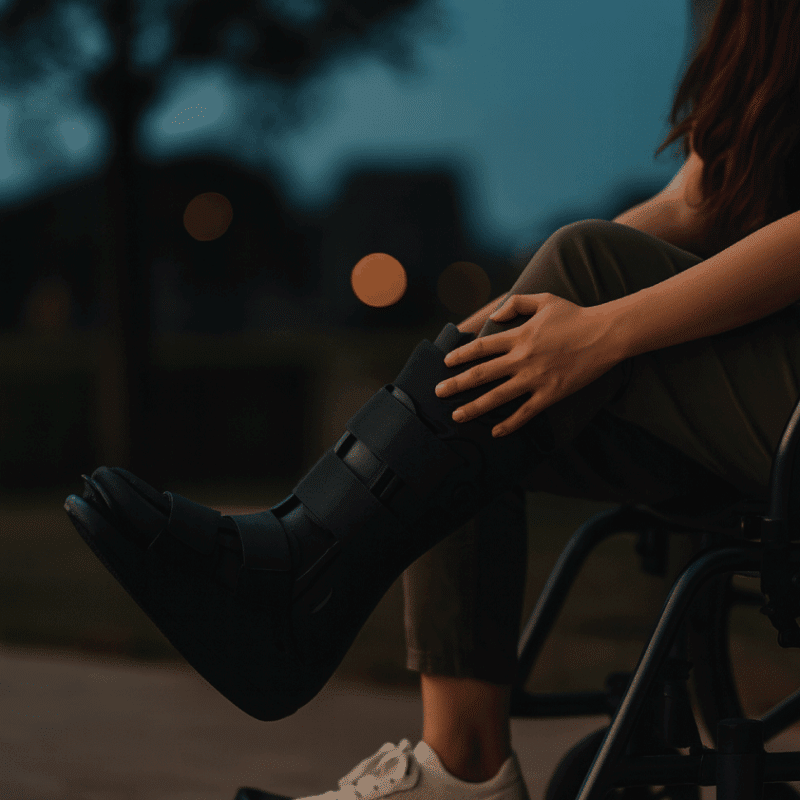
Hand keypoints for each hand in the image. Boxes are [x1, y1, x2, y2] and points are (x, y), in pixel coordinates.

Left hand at [434, 293, 624, 436]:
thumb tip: (493, 317)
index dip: (461, 356)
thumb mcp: (543, 300)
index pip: (481, 347)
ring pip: (498, 396)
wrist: (605, 334)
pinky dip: (510, 424)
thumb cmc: (574, 316)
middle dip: (456, 384)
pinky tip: (496, 432)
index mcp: (519, 335)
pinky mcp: (551, 393)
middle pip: (482, 374)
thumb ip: (515, 304)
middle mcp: (522, 358)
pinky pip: (525, 412)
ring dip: (474, 407)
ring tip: (457, 416)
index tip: (446, 363)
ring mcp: (535, 378)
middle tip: (438, 393)